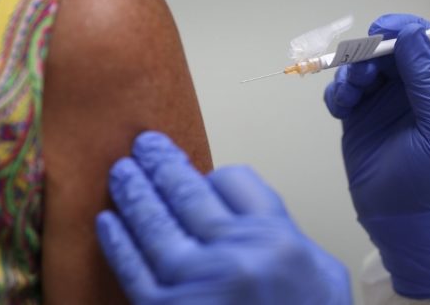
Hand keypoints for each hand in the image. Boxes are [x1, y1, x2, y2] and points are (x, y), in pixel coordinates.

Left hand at [96, 132, 351, 304]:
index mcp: (276, 237)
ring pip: (154, 224)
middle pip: (188, 193)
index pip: (234, 180)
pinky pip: (133, 270)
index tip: (204, 174)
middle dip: (162, 164)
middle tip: (145, 145)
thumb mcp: (321, 269)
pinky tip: (108, 221)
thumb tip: (235, 202)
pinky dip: (117, 243)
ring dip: (133, 193)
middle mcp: (234, 254)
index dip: (215, 173)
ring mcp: (196, 284)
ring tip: (122, 172)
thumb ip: (281, 229)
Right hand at [324, 14, 429, 298]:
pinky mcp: (356, 117)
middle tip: (361, 70)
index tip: (383, 30)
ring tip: (351, 96)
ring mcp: (379, 102)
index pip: (424, 42)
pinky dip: (336, 93)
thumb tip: (411, 35)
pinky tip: (341, 109)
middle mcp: (408, 89)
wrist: (403, 218)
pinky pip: (341, 91)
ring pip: (359, 68)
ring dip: (350, 73)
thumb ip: (427, 79)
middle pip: (385, 50)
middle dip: (369, 53)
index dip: (404, 29)